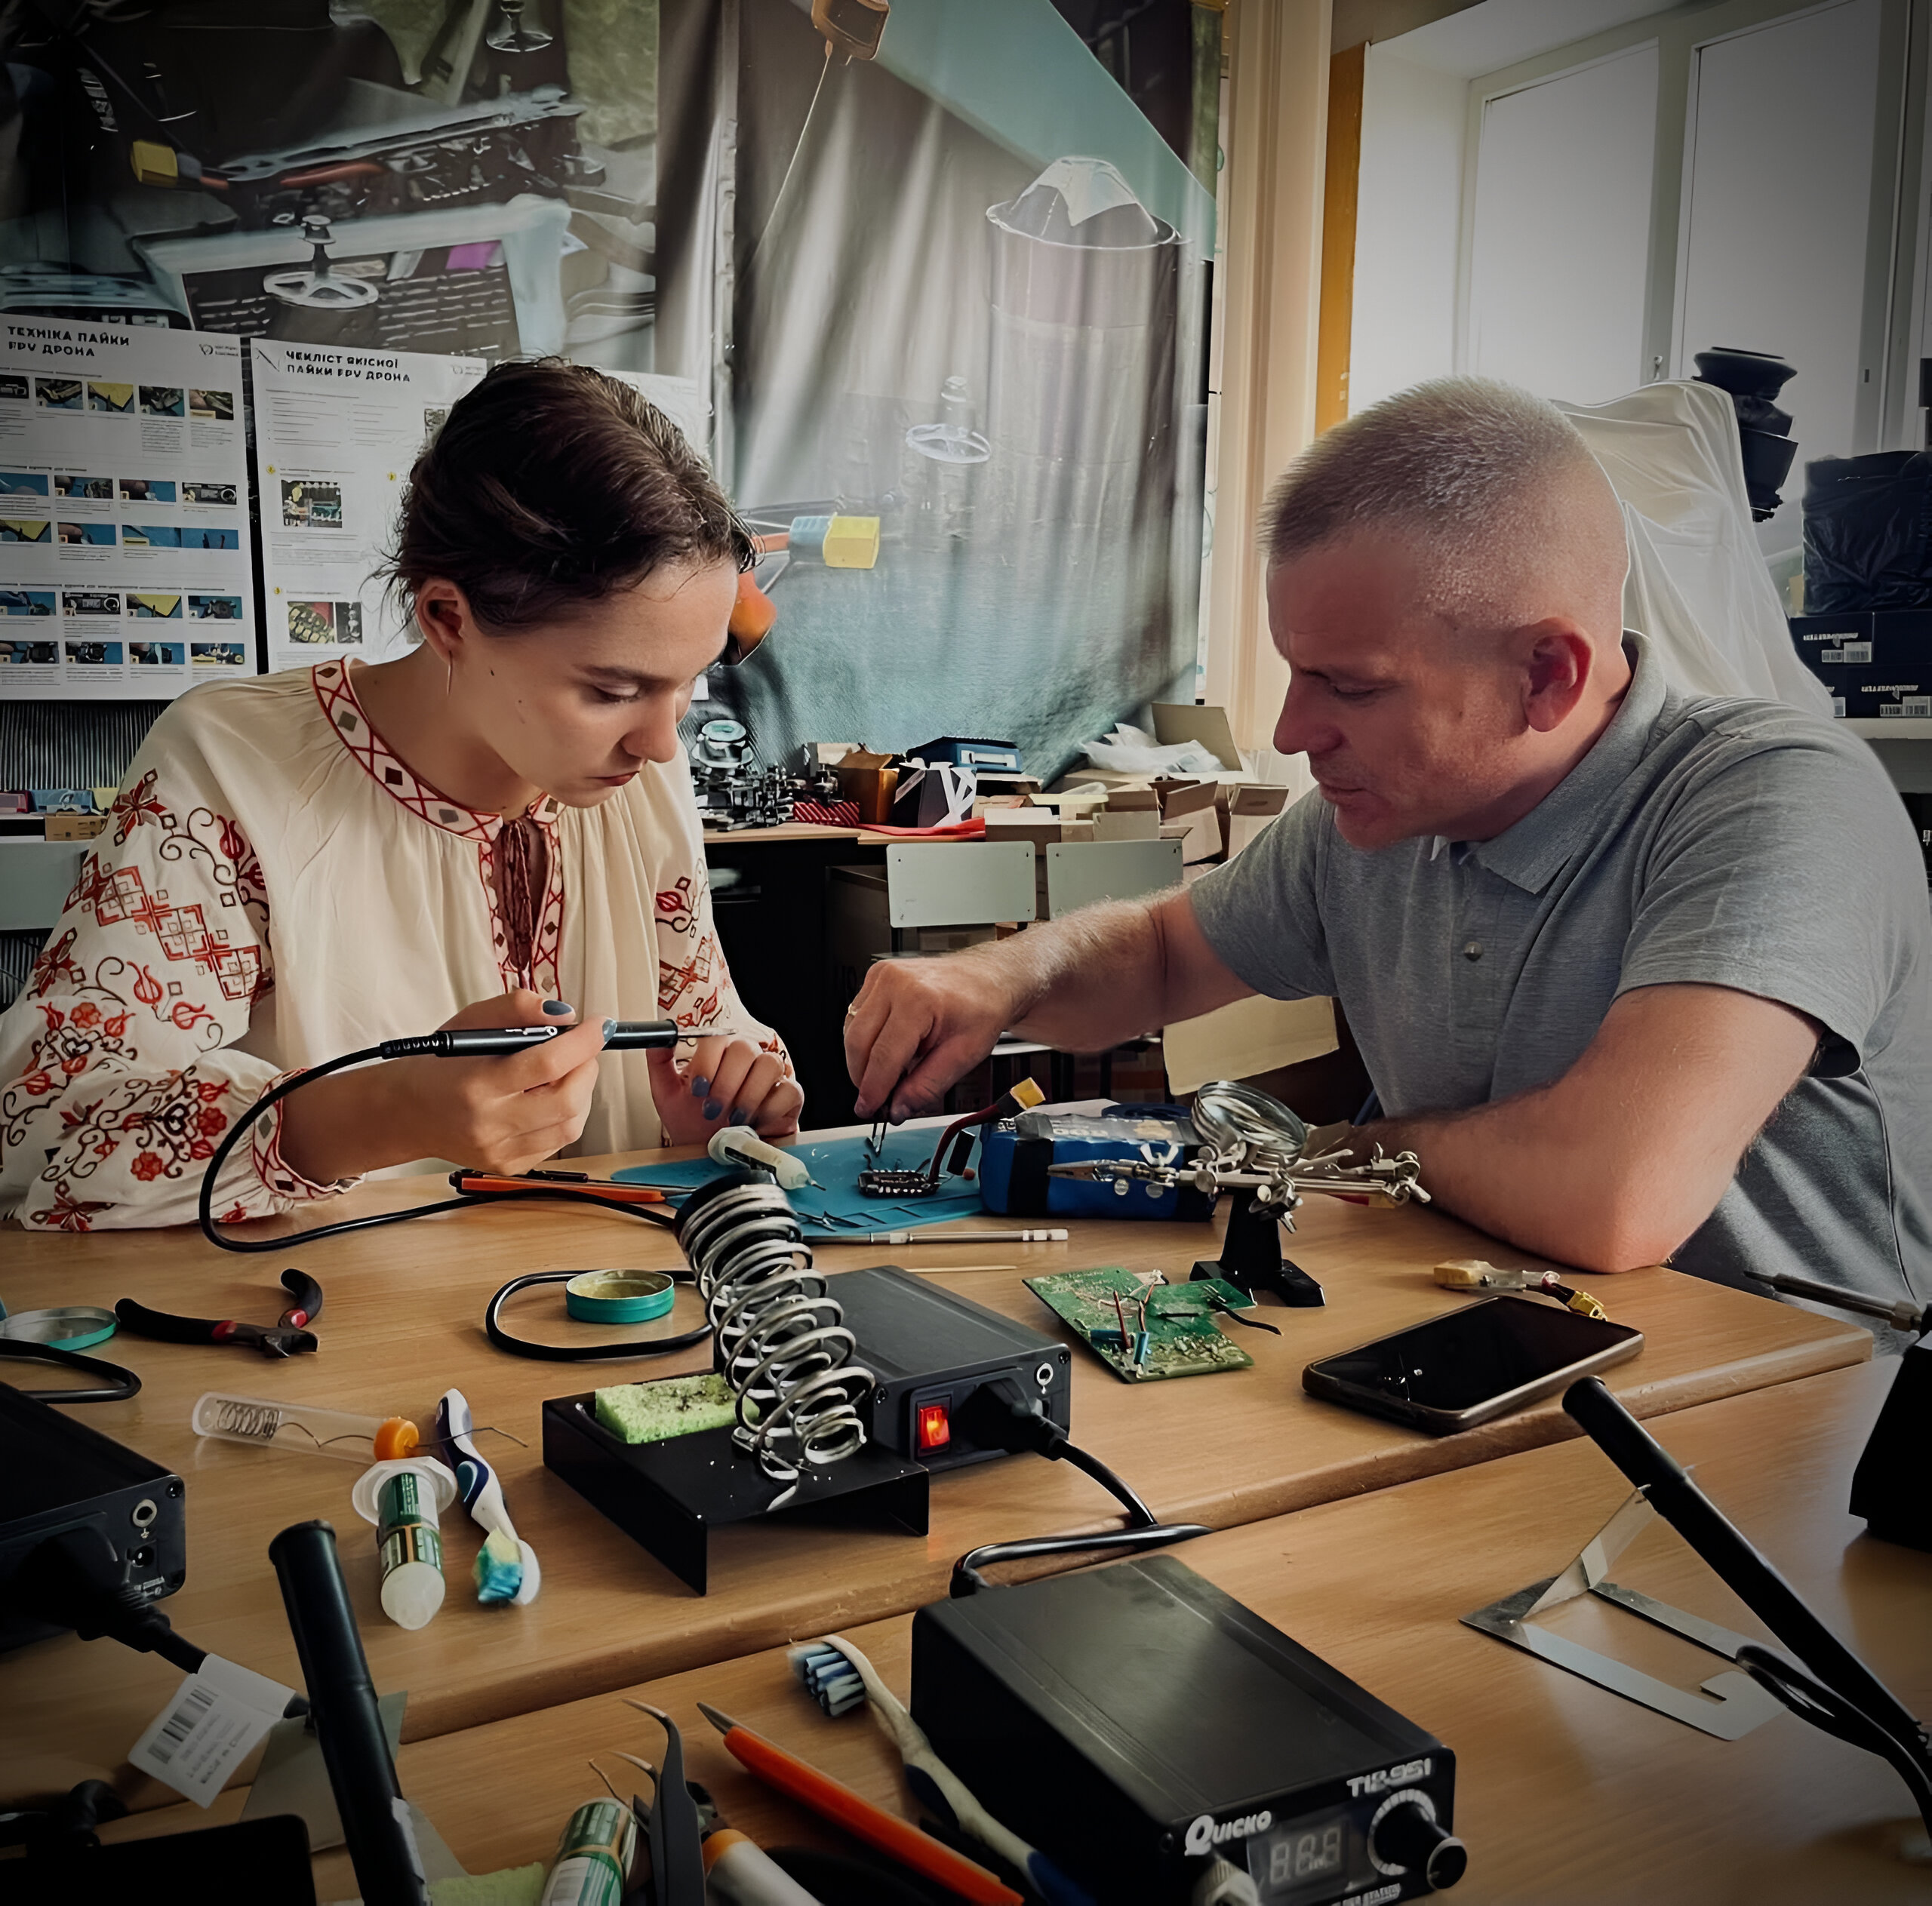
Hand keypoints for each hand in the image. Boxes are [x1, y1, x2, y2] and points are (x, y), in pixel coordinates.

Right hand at [281, 991, 607, 1182]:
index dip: (583, 1042)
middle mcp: (488, 1124)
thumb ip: (515, 1010)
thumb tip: (563, 1014)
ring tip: (567, 1072)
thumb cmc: (439, 1064)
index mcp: (476, 1085)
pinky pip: (558, 1143)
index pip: (546, 1064)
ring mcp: (499, 1151)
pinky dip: (567, 1116)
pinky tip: (550, 1098)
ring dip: (582, 1093)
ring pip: (571, 1125)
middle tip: (584, 1048)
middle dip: (588, 1067)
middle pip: (567, 1100)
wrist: (405, 1113)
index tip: (600, 1025)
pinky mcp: (507, 1166)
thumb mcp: (469, 1022)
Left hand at [648, 1033, 802, 1145]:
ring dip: (748, 1096)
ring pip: (770, 1064)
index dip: (707, 1062)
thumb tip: (658, 1037)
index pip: (718, 1038)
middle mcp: (747, 1059)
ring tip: (734, 1120)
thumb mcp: (667, 1095)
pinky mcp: (791, 1097)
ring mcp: (771, 1076)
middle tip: (713, 1111)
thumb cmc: (693, 1124)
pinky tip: (755, 1124)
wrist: (716, 1157)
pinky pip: (790, 1090)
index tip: (697, 1089)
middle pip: (745, 1049)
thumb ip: (659, 1063)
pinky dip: (771, 1109)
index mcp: (718, 1054)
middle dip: (726, 1084)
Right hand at [844, 957, 1013, 1120]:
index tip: (869, 1109)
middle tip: (877, 1100)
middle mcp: (894, 982)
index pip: (883, 1055)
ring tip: (890, 1073)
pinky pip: (856, 1017)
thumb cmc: (982, 1007)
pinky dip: (865, 1041)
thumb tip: (898, 1109)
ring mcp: (882, 975)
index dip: (873, 1089)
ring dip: (862, 1060)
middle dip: (862, 1078)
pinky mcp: (876, 977)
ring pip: (851, 1031)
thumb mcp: (964, 1055)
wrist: (987, 978)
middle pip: (858, 1043)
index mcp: (919, 999)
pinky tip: (887, 1050)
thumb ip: (927, 1086)